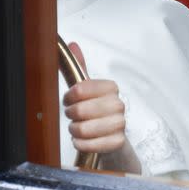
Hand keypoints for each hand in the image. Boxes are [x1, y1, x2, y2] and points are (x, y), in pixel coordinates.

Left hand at [62, 42, 140, 172]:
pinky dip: (81, 144)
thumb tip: (72, 45)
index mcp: (110, 88)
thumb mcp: (87, 90)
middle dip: (71, 115)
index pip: (81, 88)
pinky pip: (91, 145)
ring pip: (84, 128)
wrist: (112, 138)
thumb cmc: (96, 112)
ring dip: (75, 130)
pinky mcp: (118, 143)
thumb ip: (78, 68)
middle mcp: (118, 105)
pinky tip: (82, 140)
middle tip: (73, 116)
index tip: (69, 99)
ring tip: (77, 129)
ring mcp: (120, 124)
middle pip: (81, 109)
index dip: (70, 96)